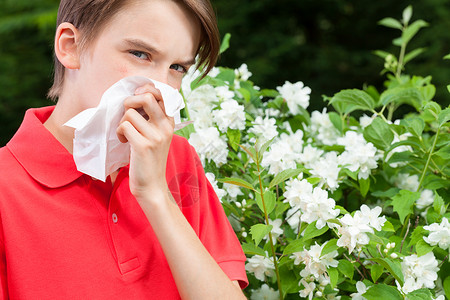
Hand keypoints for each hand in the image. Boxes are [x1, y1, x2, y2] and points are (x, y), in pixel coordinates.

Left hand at [116, 83, 174, 200]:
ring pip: (130, 113)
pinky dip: (119, 133)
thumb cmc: (150, 159)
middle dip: (130, 102)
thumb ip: (152, 118)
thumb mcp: (157, 136)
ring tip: (126, 134)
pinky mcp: (143, 146)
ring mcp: (156, 136)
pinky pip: (124, 126)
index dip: (144, 91)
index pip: (160, 93)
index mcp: (169, 122)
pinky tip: (124, 142)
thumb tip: (136, 97)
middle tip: (127, 115)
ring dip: (122, 122)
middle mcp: (165, 127)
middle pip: (146, 97)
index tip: (135, 101)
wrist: (152, 185)